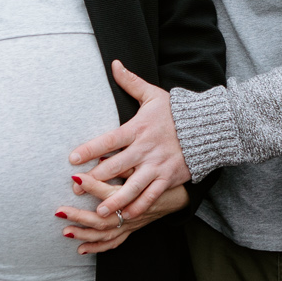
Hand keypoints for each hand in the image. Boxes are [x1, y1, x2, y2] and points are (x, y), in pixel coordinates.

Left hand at [55, 174, 189, 253]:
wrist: (180, 190)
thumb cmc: (160, 174)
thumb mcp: (144, 162)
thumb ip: (123, 163)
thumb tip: (99, 158)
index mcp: (135, 190)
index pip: (110, 189)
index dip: (91, 184)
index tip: (74, 177)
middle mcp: (132, 209)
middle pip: (104, 217)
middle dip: (80, 216)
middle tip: (61, 211)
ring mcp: (133, 222)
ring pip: (108, 232)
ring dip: (86, 234)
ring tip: (66, 231)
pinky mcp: (134, 228)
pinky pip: (116, 241)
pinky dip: (98, 247)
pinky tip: (82, 248)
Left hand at [68, 61, 193, 220]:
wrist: (209, 127)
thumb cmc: (176, 112)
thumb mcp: (153, 95)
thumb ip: (130, 82)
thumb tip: (115, 63)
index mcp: (138, 129)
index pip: (109, 140)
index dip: (90, 150)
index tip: (72, 159)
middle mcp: (145, 149)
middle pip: (116, 167)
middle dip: (95, 179)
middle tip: (76, 188)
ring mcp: (157, 166)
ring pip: (132, 187)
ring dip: (115, 200)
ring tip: (100, 212)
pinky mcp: (168, 178)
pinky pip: (151, 196)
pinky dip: (138, 206)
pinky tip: (126, 216)